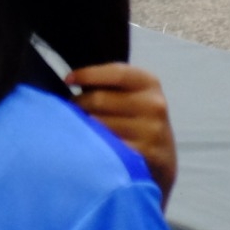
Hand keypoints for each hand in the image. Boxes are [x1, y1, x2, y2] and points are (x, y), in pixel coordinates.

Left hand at [66, 62, 175, 205]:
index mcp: (148, 83)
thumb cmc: (134, 117)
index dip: (87, 74)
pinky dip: (96, 145)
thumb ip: (105, 84)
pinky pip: (109, 146)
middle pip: (99, 99)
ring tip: (84, 128)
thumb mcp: (128, 92)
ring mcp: (152, 131)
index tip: (68, 80)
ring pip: (99, 124)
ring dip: (85, 126)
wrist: (162, 155)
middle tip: (72, 110)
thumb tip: (71, 79)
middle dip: (79, 104)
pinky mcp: (147, 154)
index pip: (116, 73)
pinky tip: (95, 146)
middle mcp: (154, 105)